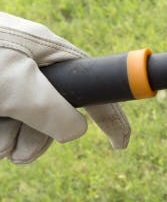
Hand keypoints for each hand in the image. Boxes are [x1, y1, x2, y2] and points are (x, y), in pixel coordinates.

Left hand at [0, 12, 129, 162]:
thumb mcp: (16, 81)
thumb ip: (52, 110)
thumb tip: (74, 133)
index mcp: (48, 56)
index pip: (94, 91)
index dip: (111, 118)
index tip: (121, 144)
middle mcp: (27, 74)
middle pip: (49, 126)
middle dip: (30, 138)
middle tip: (6, 126)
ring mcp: (1, 91)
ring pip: (15, 137)